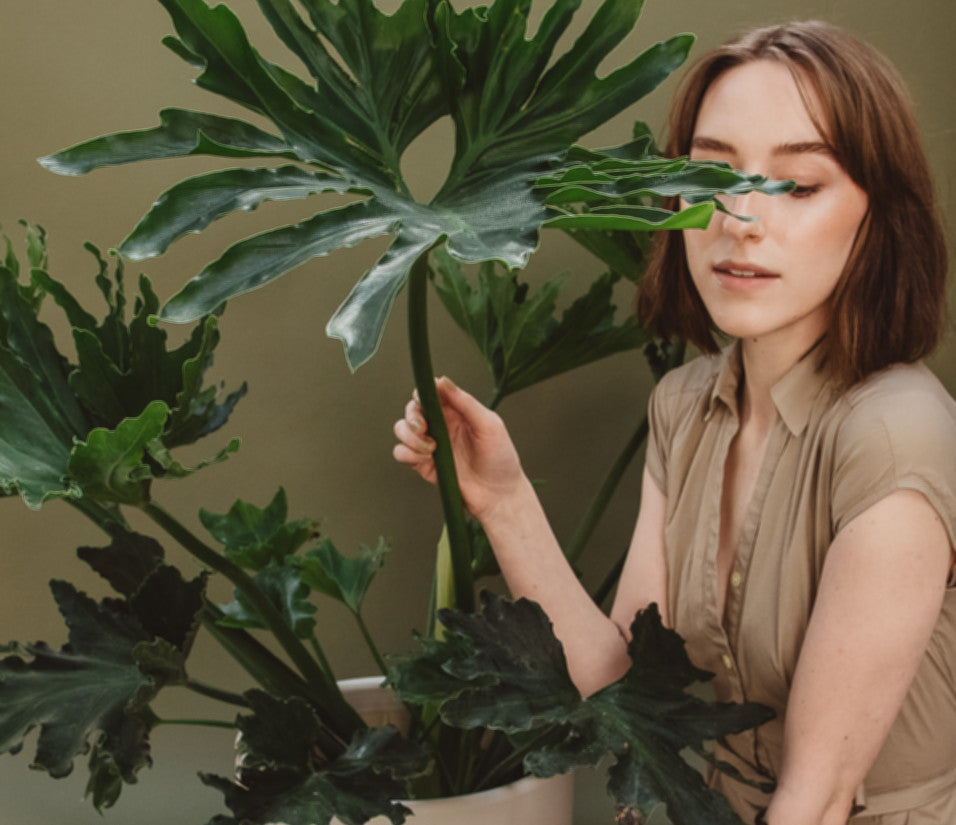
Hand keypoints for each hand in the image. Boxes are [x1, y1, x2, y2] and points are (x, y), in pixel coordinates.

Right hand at [392, 377, 525, 520]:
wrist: (499, 495)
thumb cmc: (501, 459)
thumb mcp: (490, 425)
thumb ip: (466, 402)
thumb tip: (443, 380)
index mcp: (457, 411)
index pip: (431, 393)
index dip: (423, 392)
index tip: (424, 399)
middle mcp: (441, 426)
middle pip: (412, 409)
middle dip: (412, 415)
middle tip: (423, 427)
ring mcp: (431, 445)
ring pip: (402, 429)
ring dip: (409, 436)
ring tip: (430, 447)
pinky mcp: (424, 465)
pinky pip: (401, 453)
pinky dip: (407, 453)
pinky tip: (426, 458)